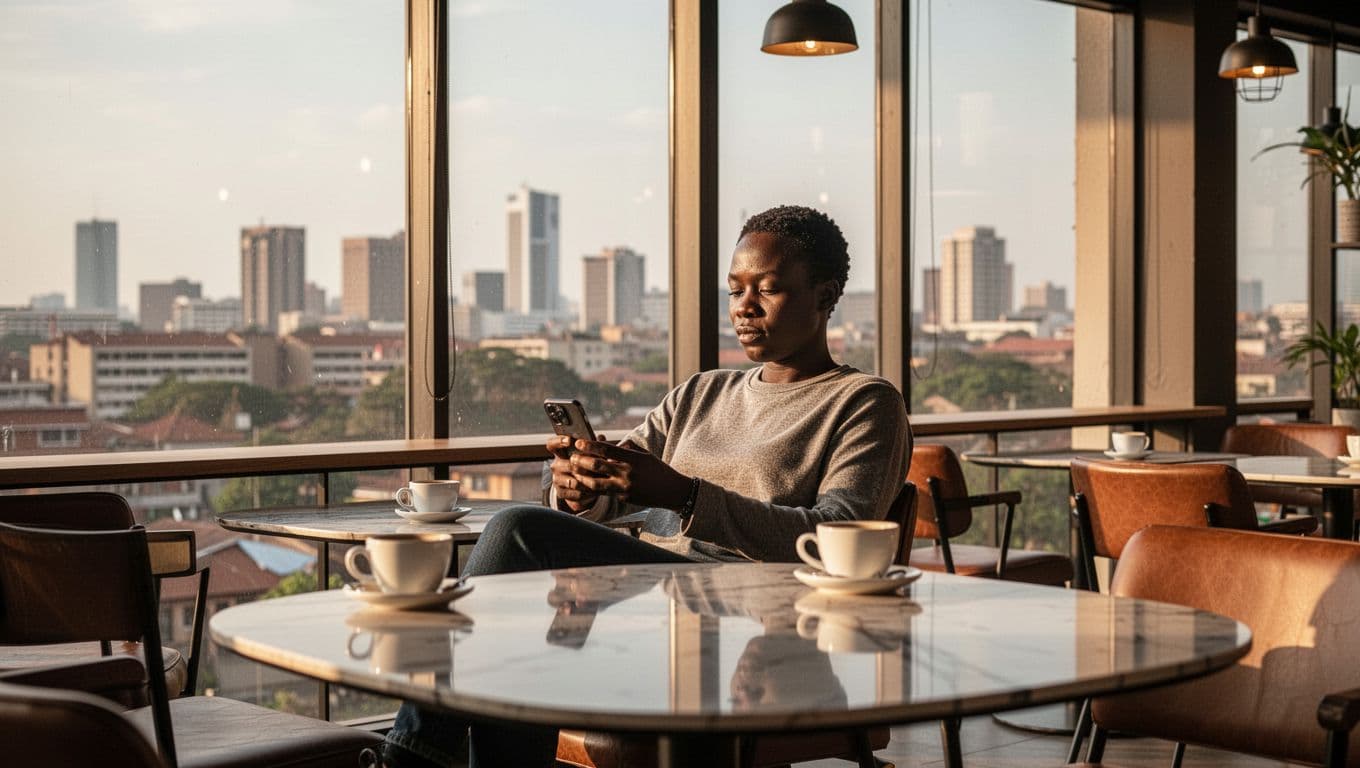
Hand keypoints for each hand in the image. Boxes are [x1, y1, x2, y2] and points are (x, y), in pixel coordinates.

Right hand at [546, 434, 611, 512]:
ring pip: (572, 481)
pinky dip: (587, 493)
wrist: (582, 486)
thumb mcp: (590, 454)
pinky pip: (576, 493)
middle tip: (594, 465)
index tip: (569, 440)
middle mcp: (556, 466)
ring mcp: (557, 480)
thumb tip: (601, 436)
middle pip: (564, 464)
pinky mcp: (561, 493)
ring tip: (599, 480)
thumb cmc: (586, 464)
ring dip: (586, 481)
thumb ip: (594, 445)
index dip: (558, 441)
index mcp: (560, 453)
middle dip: (580, 465)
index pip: (552, 444)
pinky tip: (596, 490)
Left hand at [570, 439, 692, 509]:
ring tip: (576, 473)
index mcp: (632, 458)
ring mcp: (624, 487)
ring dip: (583, 478)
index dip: (590, 446)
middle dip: (581, 461)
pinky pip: (606, 493)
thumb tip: (611, 444)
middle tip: (572, 458)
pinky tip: (587, 485)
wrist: (671, 491)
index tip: (579, 443)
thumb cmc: (657, 470)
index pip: (606, 449)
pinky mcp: (624, 498)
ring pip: (596, 484)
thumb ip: (627, 450)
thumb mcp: (644, 455)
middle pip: (597, 466)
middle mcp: (627, 473)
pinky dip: (596, 488)